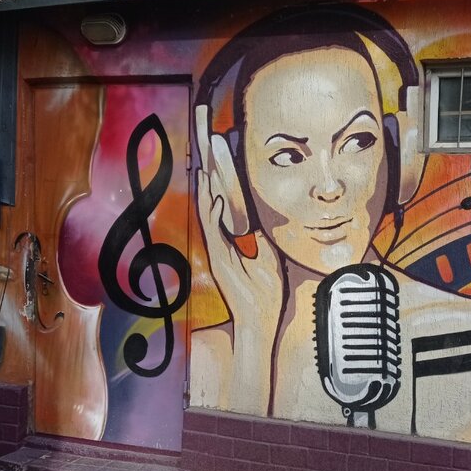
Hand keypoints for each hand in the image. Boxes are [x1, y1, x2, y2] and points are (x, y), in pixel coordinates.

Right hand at [195, 167, 283, 329]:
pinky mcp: (218, 260)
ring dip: (206, 191)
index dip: (223, 180)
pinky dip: (213, 215)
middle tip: (205, 154)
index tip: (220, 156)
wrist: (259, 317)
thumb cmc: (265, 289)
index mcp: (235, 237)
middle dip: (210, 178)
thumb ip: (259, 235)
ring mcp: (219, 250)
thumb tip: (258, 217)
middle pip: (213, 202)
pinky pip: (213, 233)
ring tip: (203, 168)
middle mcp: (223, 240)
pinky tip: (213, 198)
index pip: (227, 202)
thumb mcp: (267, 254)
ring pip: (208, 214)